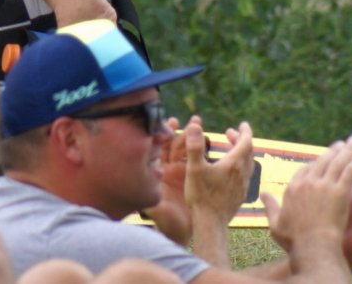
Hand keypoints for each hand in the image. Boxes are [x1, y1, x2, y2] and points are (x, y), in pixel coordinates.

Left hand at [143, 116, 196, 245]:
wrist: (181, 232)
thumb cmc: (166, 222)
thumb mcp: (158, 212)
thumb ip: (154, 205)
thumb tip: (145, 200)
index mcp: (157, 173)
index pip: (157, 149)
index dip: (160, 136)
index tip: (165, 126)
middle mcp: (167, 169)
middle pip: (171, 145)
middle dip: (175, 131)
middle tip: (179, 120)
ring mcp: (179, 171)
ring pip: (184, 149)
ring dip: (189, 135)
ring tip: (196, 121)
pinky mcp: (191, 176)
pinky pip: (195, 158)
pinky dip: (199, 148)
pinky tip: (206, 138)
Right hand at [186, 120, 253, 226]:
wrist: (211, 222)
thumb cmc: (201, 195)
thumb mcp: (194, 168)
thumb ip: (195, 146)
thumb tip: (195, 125)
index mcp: (233, 164)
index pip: (246, 142)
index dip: (245, 131)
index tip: (243, 124)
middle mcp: (242, 173)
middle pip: (248, 152)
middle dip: (240, 140)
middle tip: (229, 134)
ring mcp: (243, 185)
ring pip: (248, 164)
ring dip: (241, 153)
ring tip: (229, 149)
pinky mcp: (240, 195)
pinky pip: (245, 175)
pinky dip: (240, 166)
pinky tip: (229, 170)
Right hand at [262, 136, 351, 253]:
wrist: (313, 247)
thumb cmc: (295, 240)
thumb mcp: (275, 223)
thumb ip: (270, 206)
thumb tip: (262, 194)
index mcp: (292, 188)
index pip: (306, 169)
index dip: (317, 163)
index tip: (325, 159)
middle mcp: (307, 183)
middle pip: (322, 161)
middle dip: (334, 150)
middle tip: (344, 144)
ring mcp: (323, 186)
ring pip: (337, 162)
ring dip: (348, 150)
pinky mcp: (339, 192)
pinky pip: (350, 171)